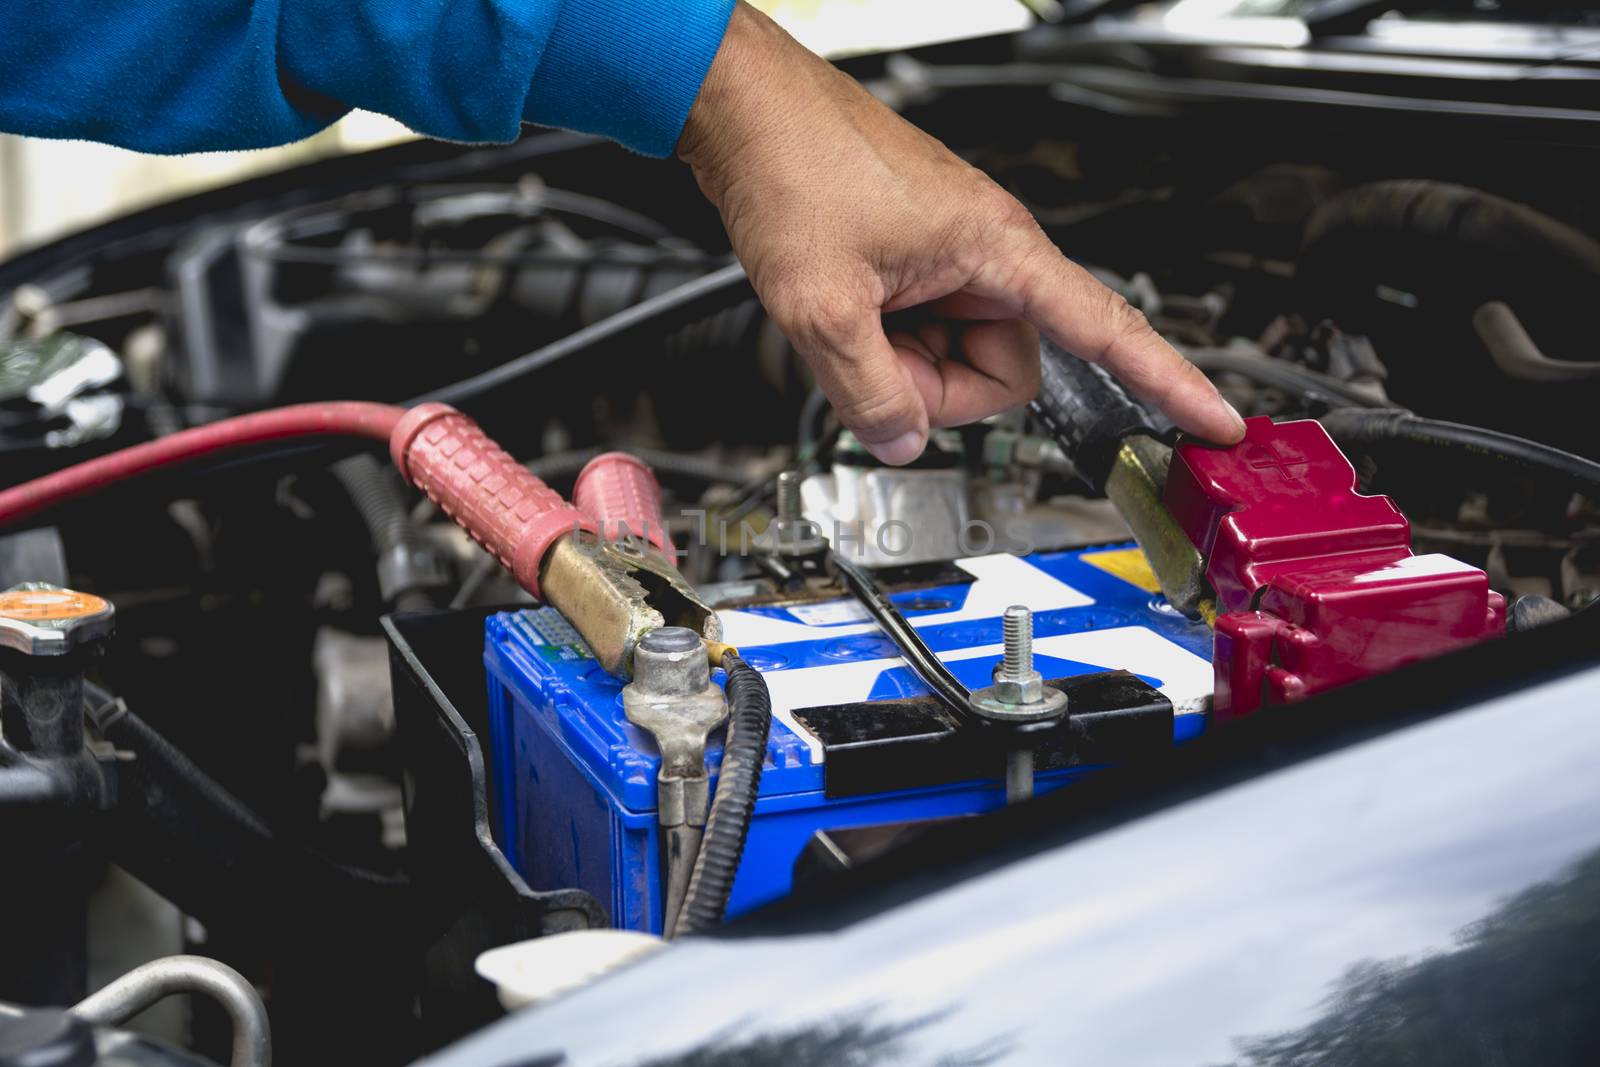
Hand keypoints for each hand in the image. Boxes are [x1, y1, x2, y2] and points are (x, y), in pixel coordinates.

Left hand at [678, 3, 1244, 464]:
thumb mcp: (822, 307)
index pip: (1107, 329)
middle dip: (941, 386)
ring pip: (958, 355)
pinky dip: (885, 341)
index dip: (1167, 383)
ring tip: (850, 319)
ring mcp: (951, 256)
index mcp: (997, 248)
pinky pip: (923, 330)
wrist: (744, 110)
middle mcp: (987, 250)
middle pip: (1005, 369)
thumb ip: (871, 396)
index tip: (1213, 422)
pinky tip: (846, 307)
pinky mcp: (917, 260)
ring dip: (905, 364)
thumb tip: (903, 443)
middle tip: (875, 354)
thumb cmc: (793, 165)